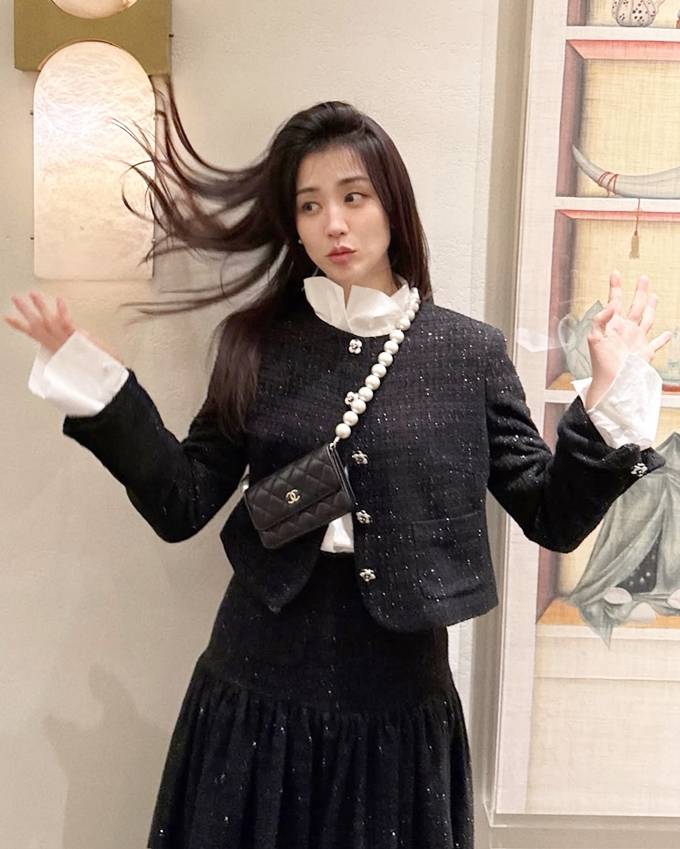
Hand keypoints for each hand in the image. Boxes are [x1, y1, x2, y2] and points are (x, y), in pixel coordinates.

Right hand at [3, 291, 122, 360]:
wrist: (105, 379)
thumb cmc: (94, 367)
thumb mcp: (77, 355)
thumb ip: (71, 344)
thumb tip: (70, 335)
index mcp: (56, 348)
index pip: (35, 334)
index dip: (20, 326)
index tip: (7, 317)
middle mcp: (58, 345)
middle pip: (38, 325)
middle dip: (25, 311)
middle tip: (15, 298)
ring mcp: (67, 342)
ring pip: (49, 322)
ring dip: (41, 307)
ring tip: (33, 294)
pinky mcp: (78, 340)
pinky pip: (68, 324)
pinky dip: (63, 312)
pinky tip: (59, 301)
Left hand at [586, 271, 671, 407]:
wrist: (611, 383)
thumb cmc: (600, 363)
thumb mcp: (595, 337)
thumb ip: (601, 318)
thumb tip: (613, 303)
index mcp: (613, 325)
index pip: (614, 301)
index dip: (615, 287)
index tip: (615, 273)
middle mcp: (626, 330)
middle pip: (635, 306)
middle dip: (640, 292)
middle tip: (644, 277)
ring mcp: (637, 340)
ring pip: (647, 319)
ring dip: (651, 308)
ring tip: (653, 296)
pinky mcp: (646, 352)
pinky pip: (657, 344)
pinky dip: (663, 339)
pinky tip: (669, 334)